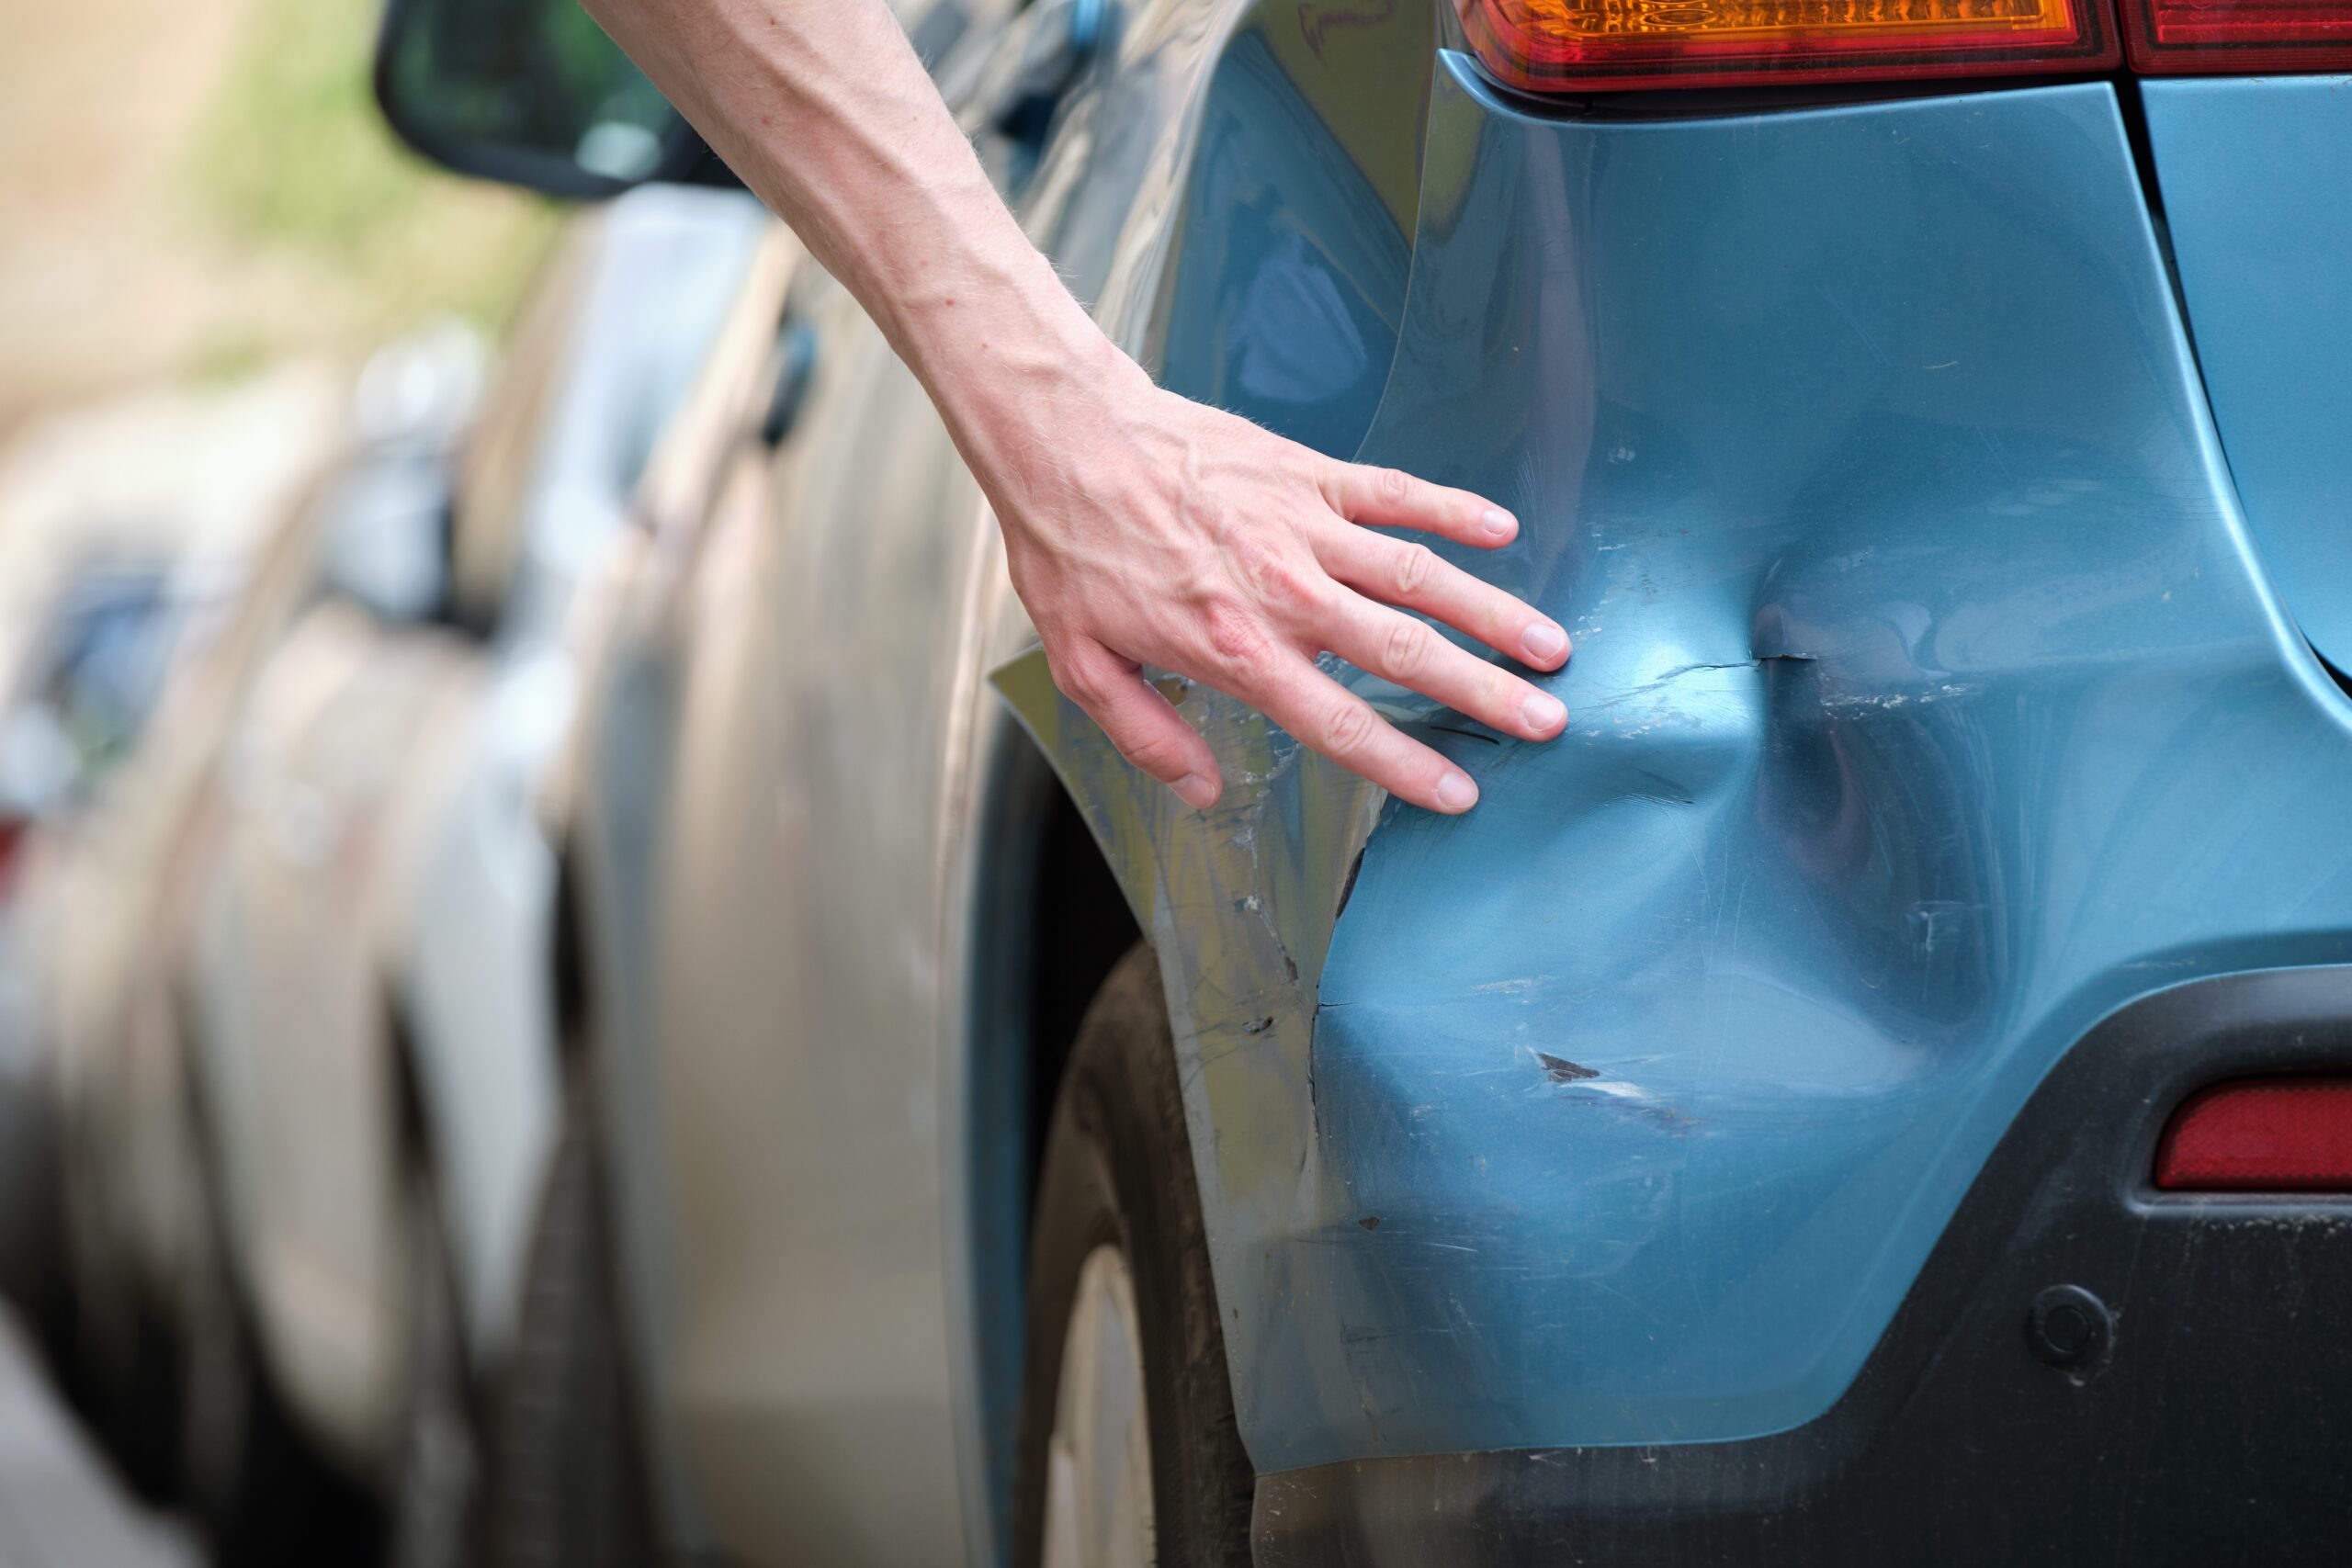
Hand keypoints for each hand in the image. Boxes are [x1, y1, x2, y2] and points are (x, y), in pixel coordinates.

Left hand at [991, 361, 1571, 814]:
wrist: (1066, 437)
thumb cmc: (1071, 549)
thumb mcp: (1084, 664)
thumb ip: (1147, 737)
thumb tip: (1203, 794)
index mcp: (1236, 650)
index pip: (1341, 724)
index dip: (1406, 765)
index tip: (1461, 794)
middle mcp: (1285, 593)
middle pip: (1406, 654)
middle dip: (1484, 693)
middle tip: (1547, 721)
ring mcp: (1304, 527)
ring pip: (1420, 576)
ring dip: (1493, 612)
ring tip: (1551, 645)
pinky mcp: (1308, 474)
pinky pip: (1396, 494)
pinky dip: (1454, 509)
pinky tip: (1502, 533)